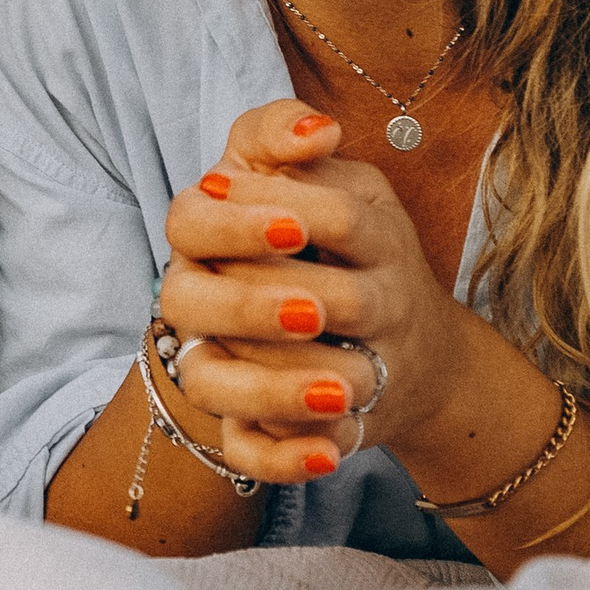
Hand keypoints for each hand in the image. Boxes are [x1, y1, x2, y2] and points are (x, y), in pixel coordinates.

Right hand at [155, 100, 481, 487]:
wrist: (404, 332)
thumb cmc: (352, 243)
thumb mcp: (337, 178)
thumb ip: (300, 140)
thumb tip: (317, 130)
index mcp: (213, 235)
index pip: (189, 223)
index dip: (236, 227)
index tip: (298, 229)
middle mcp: (207, 302)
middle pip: (186, 304)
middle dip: (249, 307)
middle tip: (316, 310)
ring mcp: (227, 366)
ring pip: (212, 386)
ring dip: (275, 389)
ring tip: (346, 386)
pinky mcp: (253, 426)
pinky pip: (247, 453)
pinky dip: (287, 459)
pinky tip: (335, 450)